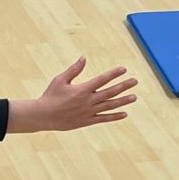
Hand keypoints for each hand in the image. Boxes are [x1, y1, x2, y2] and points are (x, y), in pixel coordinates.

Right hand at [20, 56, 138, 132]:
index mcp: (82, 89)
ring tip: (134, 97)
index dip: (114, 74)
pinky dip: (114, 116)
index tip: (124, 69)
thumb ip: (74, 69)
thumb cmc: (50, 95)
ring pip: (110, 106)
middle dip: (124, 86)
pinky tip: (124, 114)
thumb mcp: (60, 80)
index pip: (102, 79)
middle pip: (110, 92)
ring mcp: (88, 112)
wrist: (43, 116)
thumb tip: (83, 57)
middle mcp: (88, 100)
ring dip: (123, 101)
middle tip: (135, 81)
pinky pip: (104, 118)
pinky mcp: (87, 121)